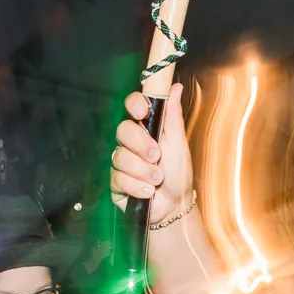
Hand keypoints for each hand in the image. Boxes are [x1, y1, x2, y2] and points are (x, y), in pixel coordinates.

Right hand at [111, 83, 192, 220]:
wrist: (174, 206)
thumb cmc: (178, 174)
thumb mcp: (179, 143)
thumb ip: (174, 115)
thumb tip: (175, 87)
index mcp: (147, 128)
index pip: (133, 107)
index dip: (134, 104)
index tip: (143, 111)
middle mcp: (131, 142)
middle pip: (123, 130)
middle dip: (140, 144)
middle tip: (156, 156)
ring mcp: (122, 161)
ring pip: (120, 157)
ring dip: (143, 170)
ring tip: (157, 178)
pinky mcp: (115, 180)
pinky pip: (118, 178)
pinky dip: (137, 186)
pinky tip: (148, 191)